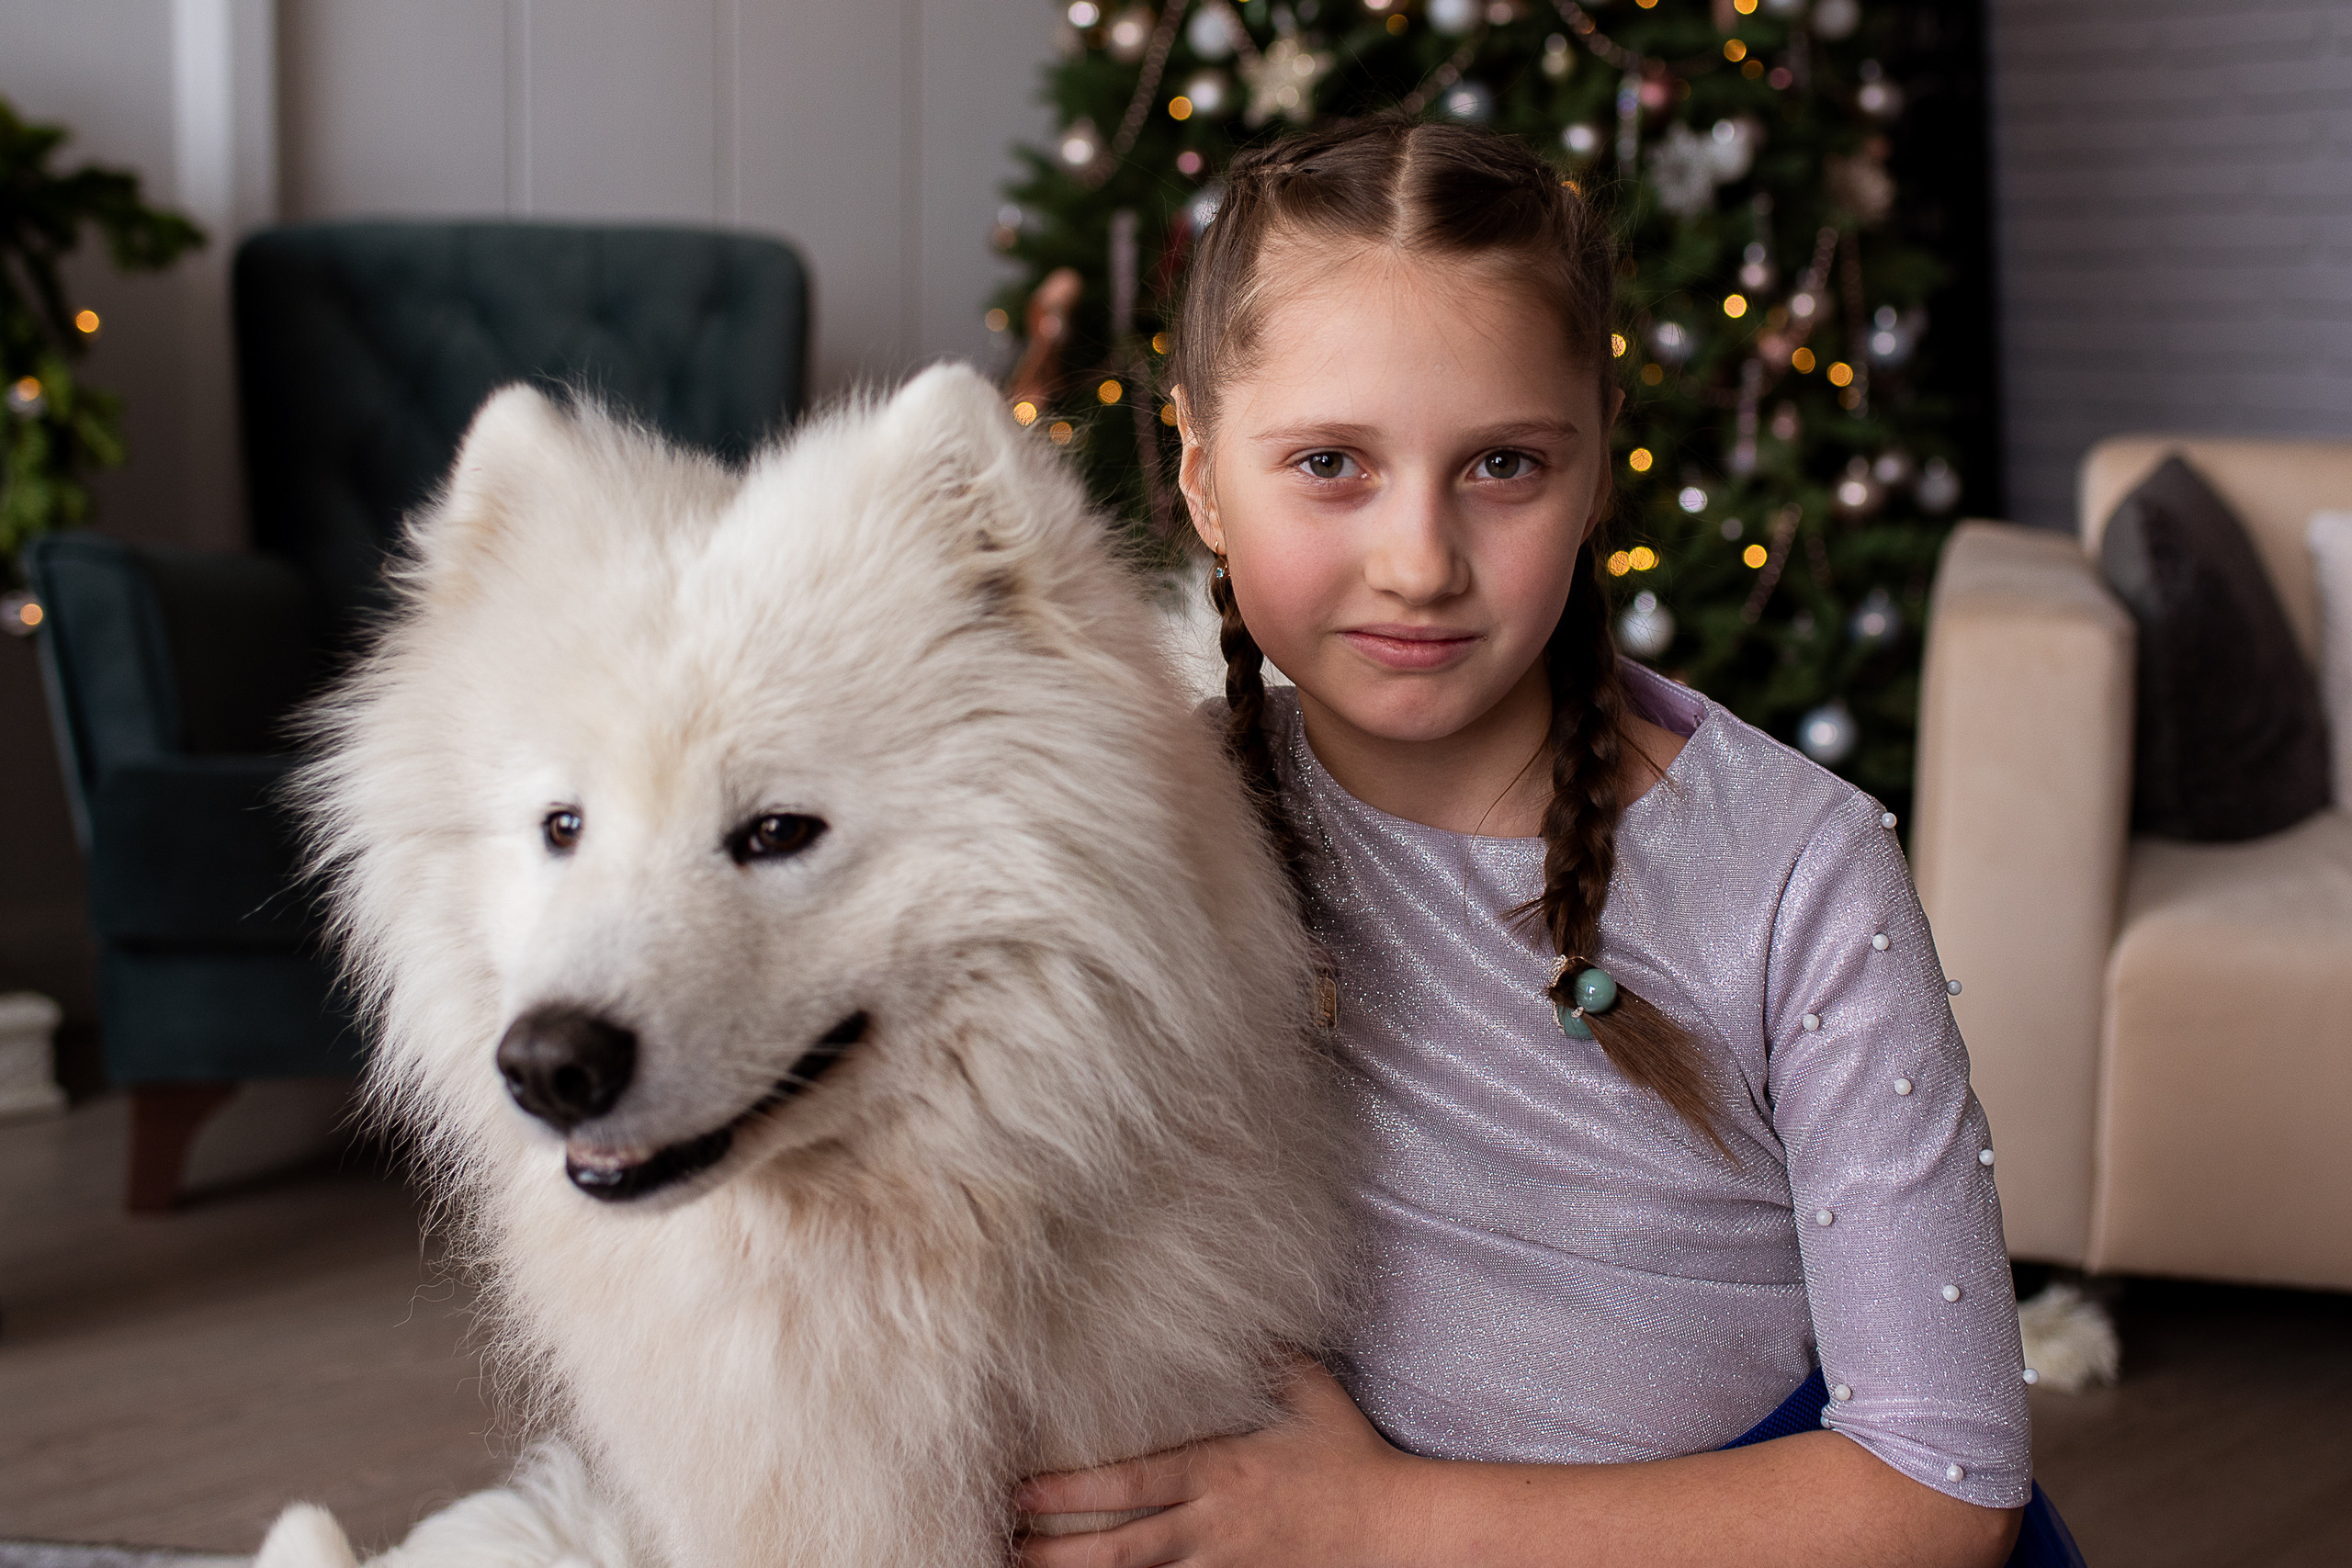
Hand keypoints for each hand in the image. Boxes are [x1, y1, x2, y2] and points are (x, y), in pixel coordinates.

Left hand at [1015, 1361, 1423, 1567]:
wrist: (1396, 1528)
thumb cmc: (1349, 1455)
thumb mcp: (1310, 1392)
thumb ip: (1269, 1355)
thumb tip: (1248, 1310)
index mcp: (1218, 1472)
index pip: (1130, 1484)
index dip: (1069, 1491)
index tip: (1019, 1490)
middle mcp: (1211, 1526)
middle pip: (1119, 1551)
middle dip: (1056, 1554)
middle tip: (1004, 1547)